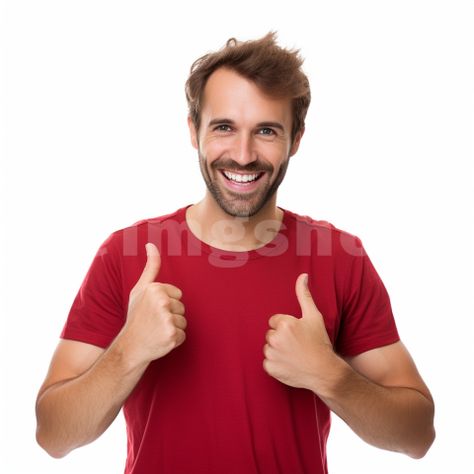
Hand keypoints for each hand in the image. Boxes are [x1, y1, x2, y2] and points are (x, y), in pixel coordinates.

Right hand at [119, 243, 186, 365]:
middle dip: (171, 316)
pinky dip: (174, 340)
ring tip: (157, 331)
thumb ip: (150, 267)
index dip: (167, 303)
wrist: (129, 346)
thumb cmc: (136, 317)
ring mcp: (167, 319)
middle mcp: (161, 302)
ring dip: (173, 328)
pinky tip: (160, 340)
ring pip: (184, 321)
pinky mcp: (172, 334)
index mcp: (155, 289)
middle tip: (154, 322)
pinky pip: (183, 335)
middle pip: (182, 307)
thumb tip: (151, 244)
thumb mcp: (140, 289)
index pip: (178, 294)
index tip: (152, 310)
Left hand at [263, 273, 337, 393]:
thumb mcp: (314, 316)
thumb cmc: (320, 342)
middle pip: (270, 334)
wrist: (324, 372)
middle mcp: (275, 338)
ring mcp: (272, 354)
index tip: (297, 334)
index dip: (286, 327)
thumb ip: (304, 295)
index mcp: (284, 323)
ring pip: (268, 347)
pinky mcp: (270, 368)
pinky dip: (275, 364)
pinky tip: (289, 364)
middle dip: (280, 338)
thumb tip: (303, 275)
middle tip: (296, 345)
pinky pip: (267, 362)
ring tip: (293, 355)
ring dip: (277, 350)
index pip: (275, 321)